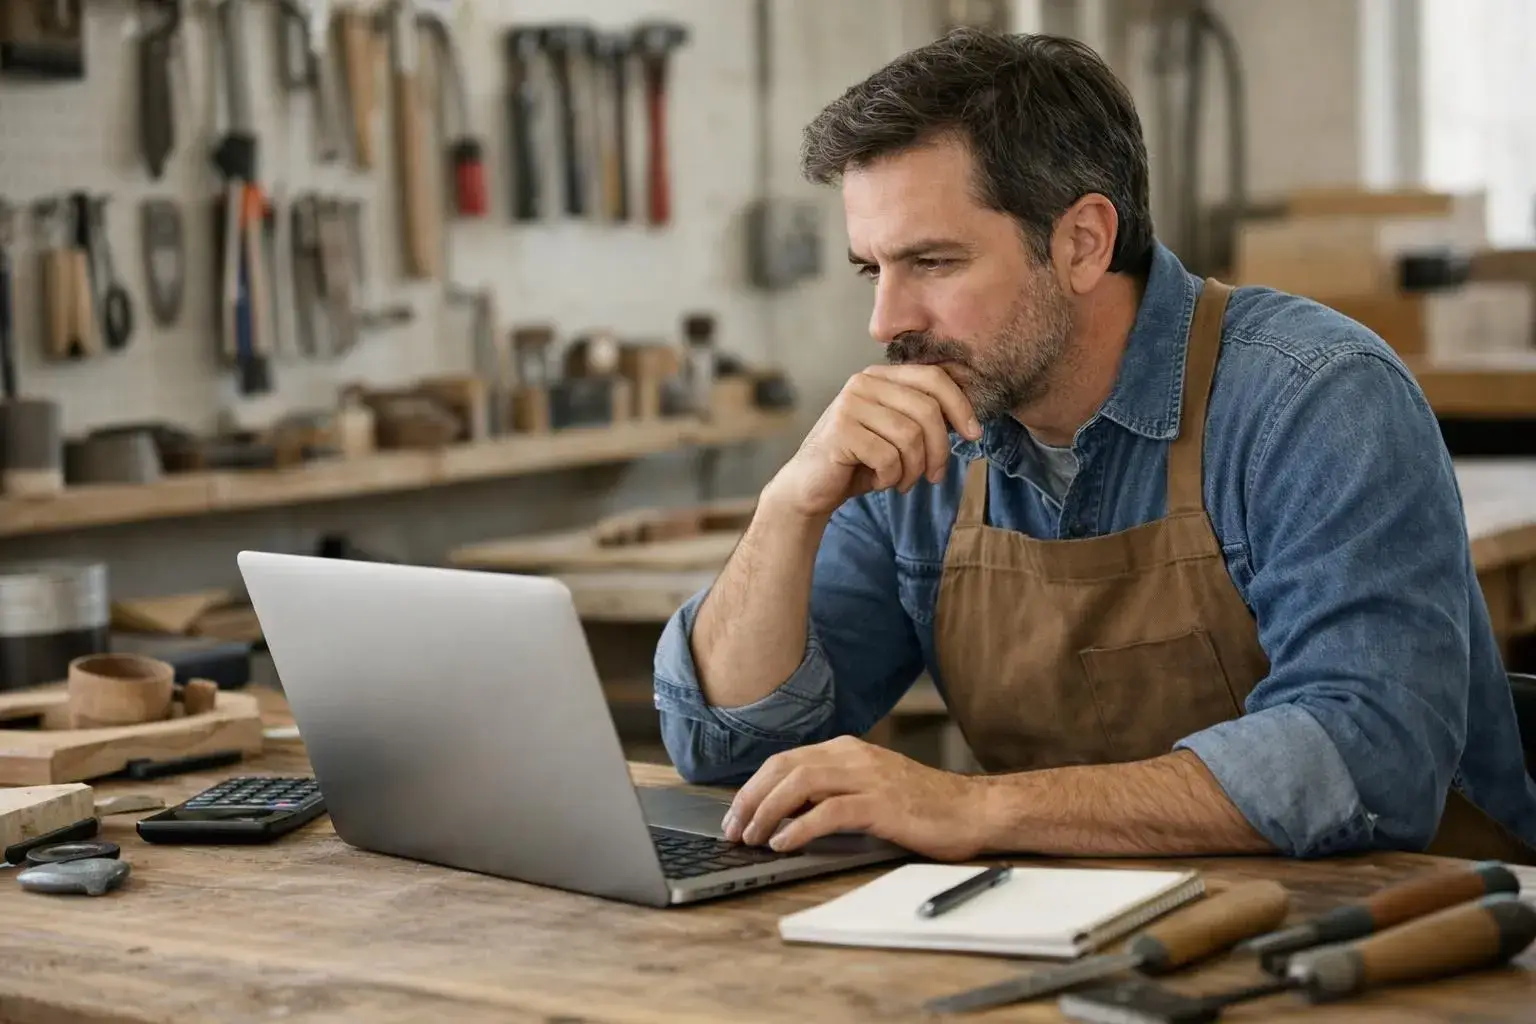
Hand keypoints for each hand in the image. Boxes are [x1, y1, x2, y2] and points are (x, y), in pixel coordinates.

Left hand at [721, 736, 990, 860]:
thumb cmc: (924, 806)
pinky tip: (783, 843)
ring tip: (752, 837)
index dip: (754, 786)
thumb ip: (833, 791)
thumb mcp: (871, 787)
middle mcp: (853, 756)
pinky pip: (828, 811)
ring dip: (767, 812)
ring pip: (799, 784)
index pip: (786, 760)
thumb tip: (786, 814)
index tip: (736, 813)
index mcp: (847, 750)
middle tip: (733, 829)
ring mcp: (868, 777)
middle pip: (784, 768)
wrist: (974, 810)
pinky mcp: (881, 804)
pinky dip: (799, 827)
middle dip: (750, 798)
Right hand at [763, 365, 981, 520]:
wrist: (810, 487)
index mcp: (880, 377)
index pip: (933, 378)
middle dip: (939, 450)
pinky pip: (888, 458)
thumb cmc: (859, 462)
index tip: (973, 435)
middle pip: (927, 410)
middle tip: (934, 476)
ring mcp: (849, 405)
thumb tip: (969, 420)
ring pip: (910, 437)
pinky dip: (890, 478)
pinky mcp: (840, 431)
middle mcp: (863, 383)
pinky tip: (878, 482)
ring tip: (900, 480)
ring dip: (913, 469)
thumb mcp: (895, 433)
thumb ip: (921, 418)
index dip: (960, 406)